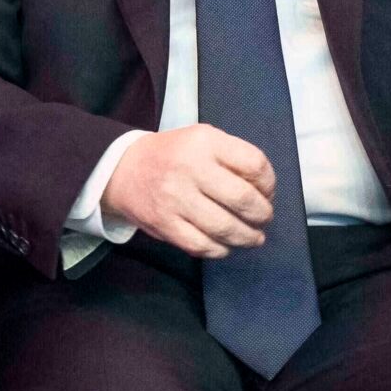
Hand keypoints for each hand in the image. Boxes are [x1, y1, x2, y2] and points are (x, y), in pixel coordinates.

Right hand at [101, 125, 275, 260]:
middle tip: (263, 219)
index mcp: (205, 142)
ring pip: (225, 227)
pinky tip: (225, 246)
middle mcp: (189, 168)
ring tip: (253, 238)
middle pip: (244, 199)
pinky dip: (220, 250)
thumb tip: (264, 194)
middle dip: (263, 215)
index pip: (254, 164)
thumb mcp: (203, 140)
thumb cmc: (173, 155)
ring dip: (247, 237)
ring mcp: (175, 198)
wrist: (122, 169)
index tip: (267, 193)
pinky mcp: (163, 224)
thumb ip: (234, 158)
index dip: (269, 184)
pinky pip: (201, 245)